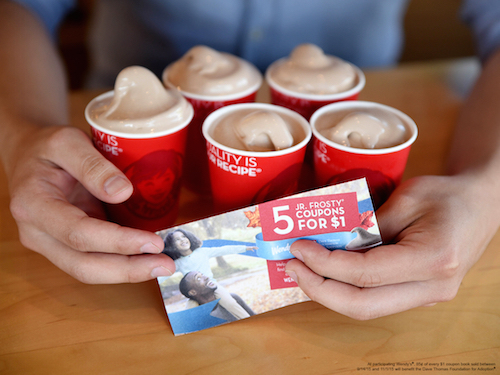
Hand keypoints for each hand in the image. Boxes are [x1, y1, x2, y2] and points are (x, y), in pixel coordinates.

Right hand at [7, 125, 174, 283]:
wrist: (28, 156)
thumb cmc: (46, 146)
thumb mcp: (66, 141)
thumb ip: (92, 165)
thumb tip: (123, 192)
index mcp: (33, 204)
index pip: (79, 233)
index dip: (118, 242)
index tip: (153, 242)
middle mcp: (37, 232)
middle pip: (83, 265)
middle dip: (128, 270)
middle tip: (166, 264)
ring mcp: (49, 243)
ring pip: (87, 271)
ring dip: (127, 272)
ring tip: (162, 265)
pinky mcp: (64, 246)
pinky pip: (93, 262)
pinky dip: (121, 264)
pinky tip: (147, 259)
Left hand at [285, 175, 497, 319]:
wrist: (482, 205)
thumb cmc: (447, 195)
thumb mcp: (406, 198)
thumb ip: (369, 225)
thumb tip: (329, 242)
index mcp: (432, 259)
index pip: (365, 274)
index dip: (325, 263)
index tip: (298, 248)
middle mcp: (432, 287)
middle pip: (362, 305)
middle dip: (319, 289)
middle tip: (291, 267)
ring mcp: (428, 296)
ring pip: (367, 308)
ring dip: (329, 291)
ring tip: (302, 269)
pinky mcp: (418, 294)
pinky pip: (375, 298)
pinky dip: (345, 288)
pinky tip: (326, 272)